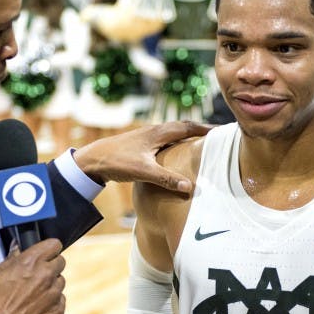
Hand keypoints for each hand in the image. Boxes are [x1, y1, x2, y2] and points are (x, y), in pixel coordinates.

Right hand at [0, 238, 65, 313]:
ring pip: (60, 282)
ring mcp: (53, 296)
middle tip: (35, 276)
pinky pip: (60, 302)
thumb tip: (17, 251)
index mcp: (29, 263)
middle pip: (60, 262)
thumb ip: (8, 260)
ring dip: (50, 286)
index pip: (53, 245)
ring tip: (32, 296)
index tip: (44, 253)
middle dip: (49, 266)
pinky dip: (51, 303)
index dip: (47, 249)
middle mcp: (45, 277)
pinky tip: (35, 309)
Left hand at [73, 121, 211, 195]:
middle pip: (182, 127)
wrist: (92, 160)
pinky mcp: (140, 144)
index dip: (205, 128)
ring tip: (200, 143)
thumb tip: (190, 187)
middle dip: (199, 130)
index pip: (187, 127)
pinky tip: (176, 153)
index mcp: (158, 133)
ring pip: (172, 133)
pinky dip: (175, 143)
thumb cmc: (117, 162)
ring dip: (187, 135)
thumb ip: (167, 179)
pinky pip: (164, 140)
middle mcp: (154, 131)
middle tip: (216, 136)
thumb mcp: (143, 172)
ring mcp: (146, 137)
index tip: (222, 131)